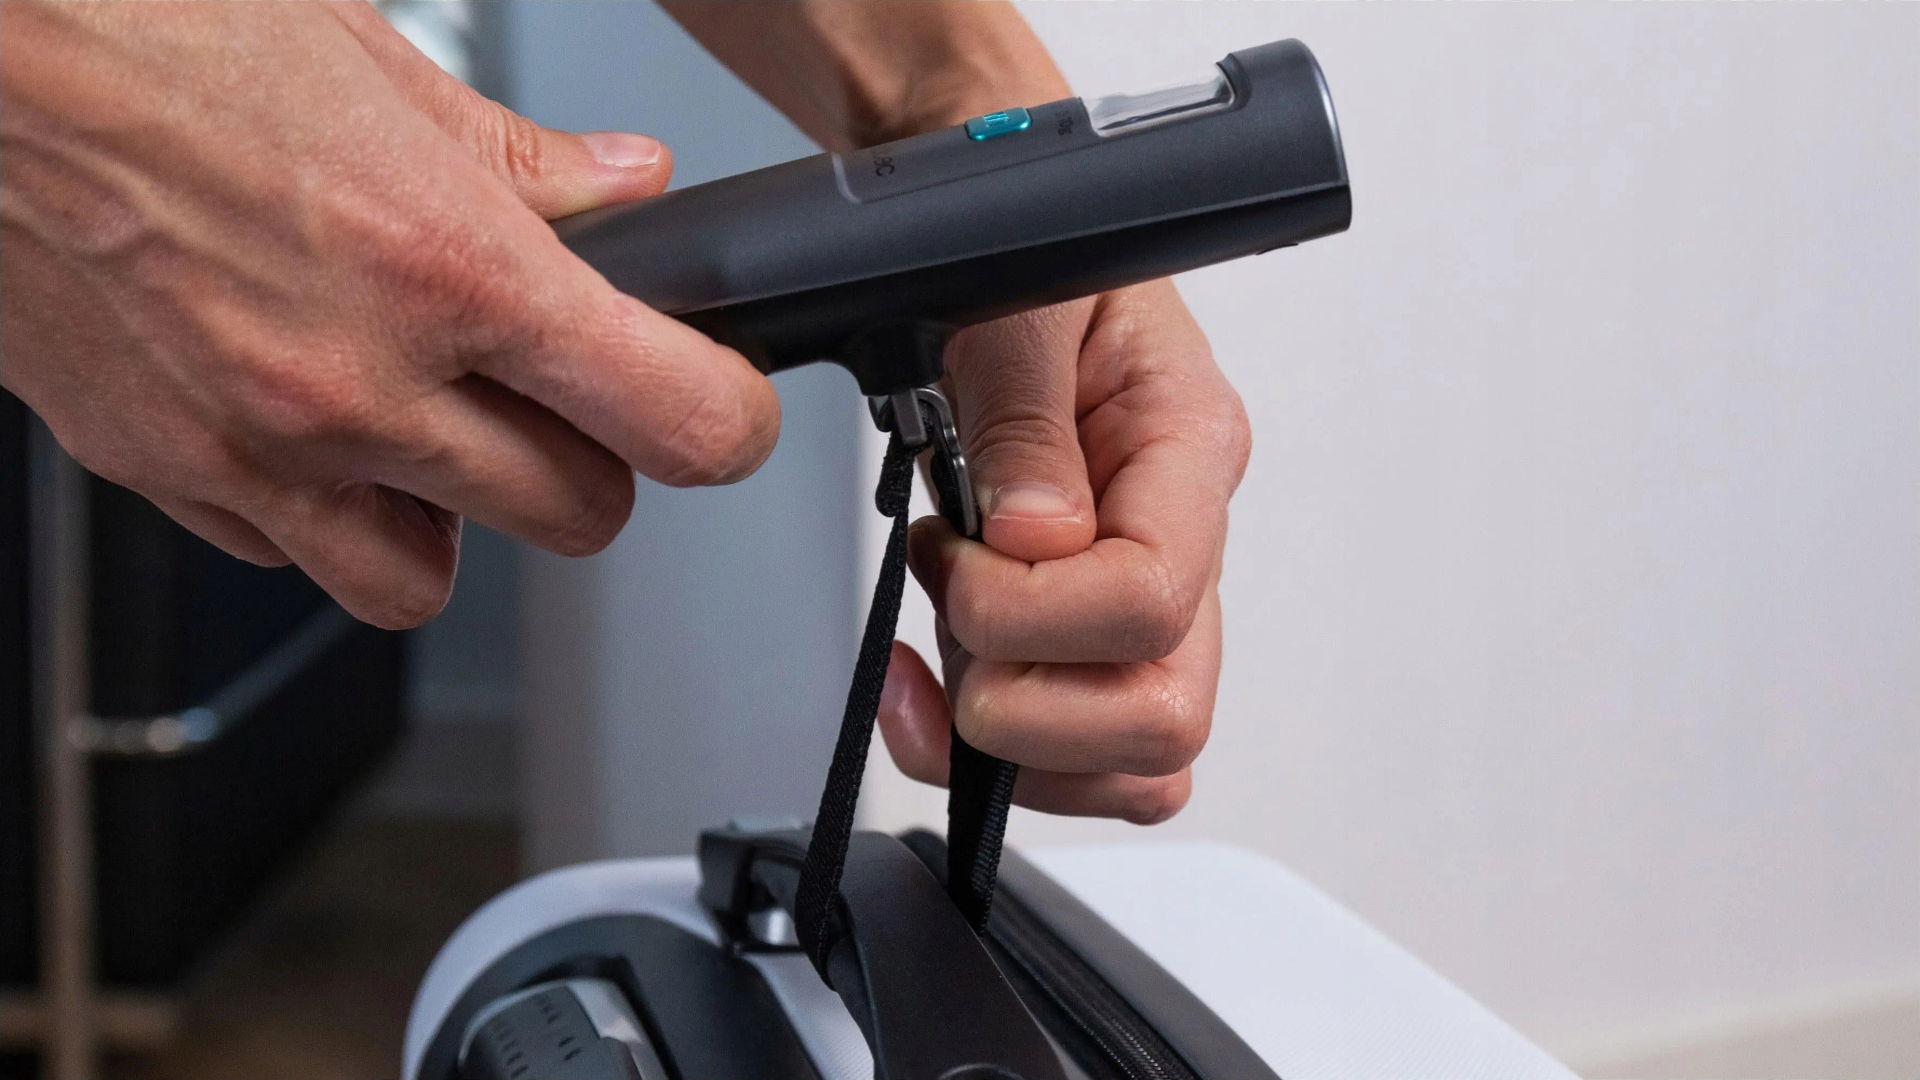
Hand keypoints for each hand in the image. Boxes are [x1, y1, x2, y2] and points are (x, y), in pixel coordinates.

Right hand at [0, 1, 778, 627]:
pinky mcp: (165, 472)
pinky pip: (294, 555)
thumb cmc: (141, 28)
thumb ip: (520, 159)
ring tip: (434, 429)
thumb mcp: (370, 59)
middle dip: (595, 463)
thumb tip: (626, 185)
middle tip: (563, 396)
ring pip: (430, 581)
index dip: (729, 421)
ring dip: (461, 520)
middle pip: (577, 516)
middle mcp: (357, 379)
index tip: (726, 407)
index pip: (670, 414)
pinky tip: (312, 424)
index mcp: (443, 262)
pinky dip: (327, 514)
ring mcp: (257, 445)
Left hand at [877, 281, 1249, 822]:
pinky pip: (1076, 759)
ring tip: (938, 638)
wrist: (1009, 270)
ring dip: (1009, 737)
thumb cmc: (1027, 270)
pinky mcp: (1090, 643)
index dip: (1032, 610)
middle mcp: (1184, 540)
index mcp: (1185, 446)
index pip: (1150, 598)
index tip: (956, 549)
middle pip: (1164, 718)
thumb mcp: (1018, 300)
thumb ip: (1026, 410)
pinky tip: (921, 690)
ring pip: (1134, 765)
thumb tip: (1036, 536)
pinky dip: (982, 755)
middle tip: (956, 605)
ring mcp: (1144, 604)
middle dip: (1025, 701)